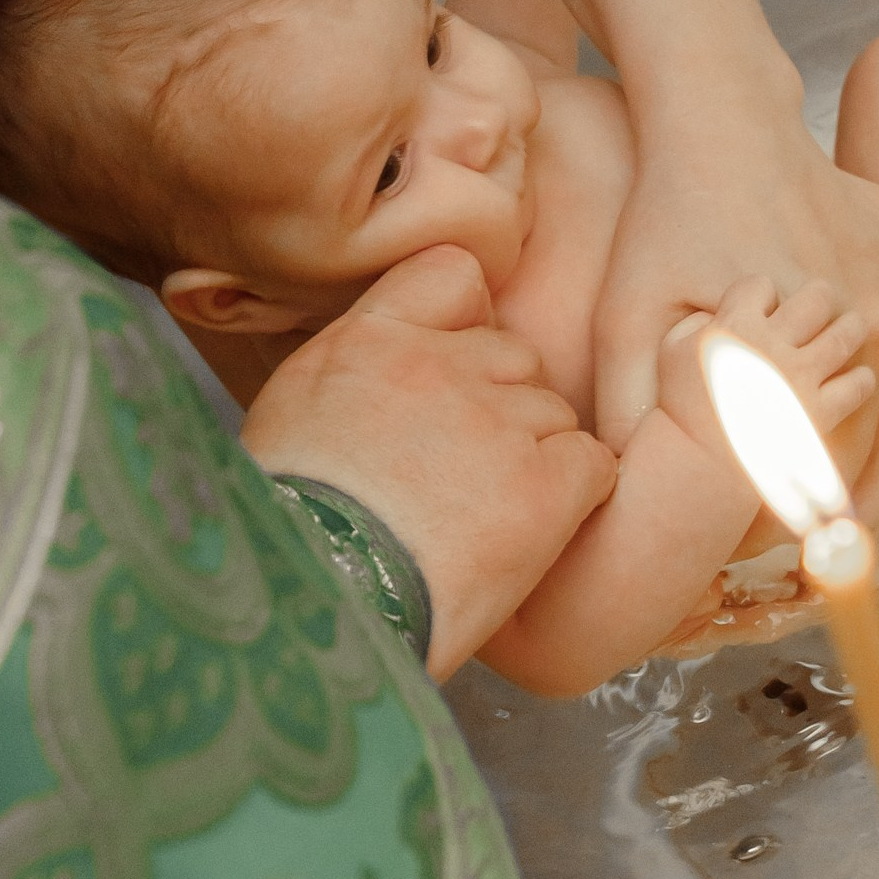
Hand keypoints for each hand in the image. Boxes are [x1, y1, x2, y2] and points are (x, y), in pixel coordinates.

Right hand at [240, 248, 616, 678]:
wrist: (318, 604)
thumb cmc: (286, 536)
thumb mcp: (288, 423)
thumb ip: (350, 379)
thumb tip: (384, 395)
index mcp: (369, 342)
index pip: (453, 274)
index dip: (467, 323)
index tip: (454, 371)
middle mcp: (439, 364)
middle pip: (514, 356)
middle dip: (500, 408)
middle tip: (461, 478)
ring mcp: (497, 420)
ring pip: (553, 413)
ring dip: (535, 460)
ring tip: (481, 524)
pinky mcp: (544, 482)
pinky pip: (592, 464)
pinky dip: (576, 499)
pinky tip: (532, 538)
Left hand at [593, 98, 878, 513]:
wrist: (727, 129)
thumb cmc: (670, 219)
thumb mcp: (629, 316)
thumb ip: (633, 405)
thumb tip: (633, 491)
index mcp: (801, 349)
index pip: (793, 474)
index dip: (761, 523)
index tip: (729, 548)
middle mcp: (872, 330)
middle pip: (857, 460)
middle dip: (818, 513)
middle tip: (777, 546)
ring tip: (845, 527)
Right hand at [657, 276, 875, 484]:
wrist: (697, 466)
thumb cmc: (681, 407)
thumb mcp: (672, 351)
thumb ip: (700, 319)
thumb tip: (728, 308)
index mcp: (734, 326)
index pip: (762, 284)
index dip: (762, 295)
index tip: (762, 311)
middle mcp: (770, 345)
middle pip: (815, 298)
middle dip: (818, 299)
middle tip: (819, 307)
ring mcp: (797, 378)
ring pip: (845, 334)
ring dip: (850, 330)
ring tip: (850, 331)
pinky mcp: (817, 412)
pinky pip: (857, 385)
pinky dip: (860, 380)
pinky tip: (855, 380)